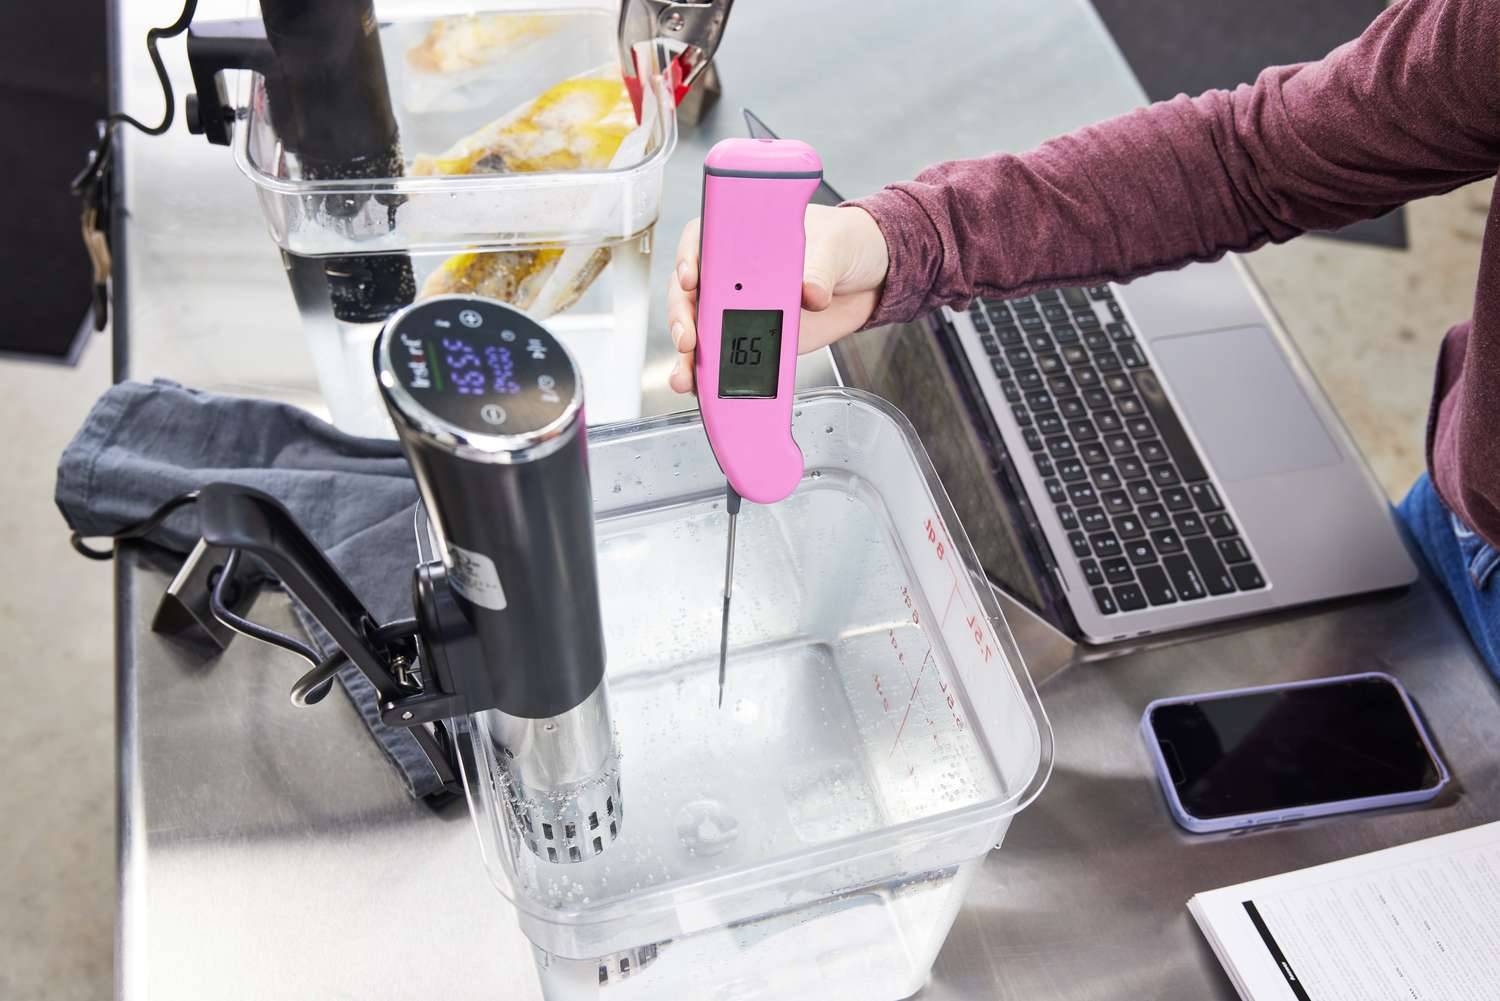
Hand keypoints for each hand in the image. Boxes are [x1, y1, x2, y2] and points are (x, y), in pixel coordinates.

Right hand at [666, 204, 889, 392]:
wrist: (867, 280)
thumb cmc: (842, 244)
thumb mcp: (834, 246)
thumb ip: (820, 268)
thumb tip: (810, 291)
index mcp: (744, 237)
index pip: (702, 240)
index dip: (688, 258)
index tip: (690, 278)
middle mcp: (733, 272)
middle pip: (690, 293)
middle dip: (683, 318)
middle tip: (689, 339)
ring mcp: (740, 308)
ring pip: (701, 330)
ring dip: (688, 357)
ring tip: (686, 377)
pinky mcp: (755, 338)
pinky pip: (726, 357)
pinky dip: (711, 376)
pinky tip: (704, 390)